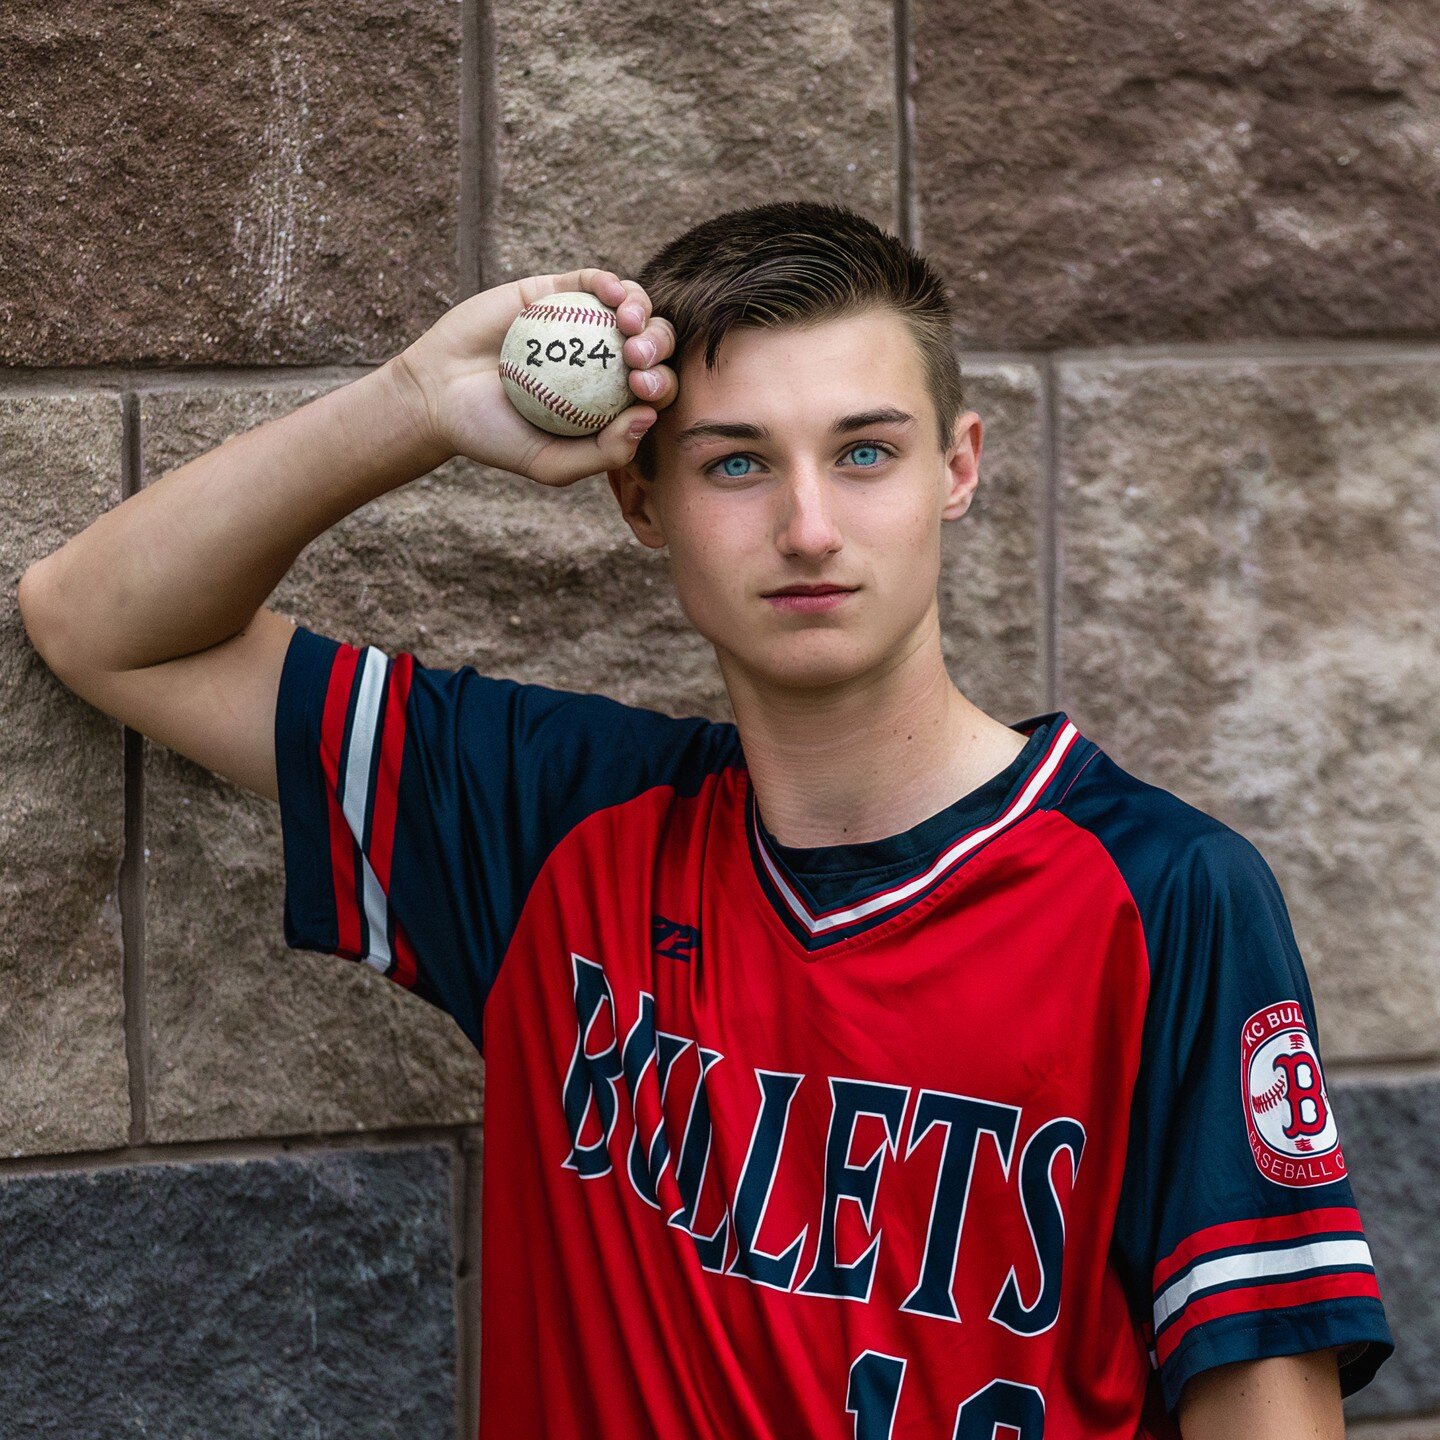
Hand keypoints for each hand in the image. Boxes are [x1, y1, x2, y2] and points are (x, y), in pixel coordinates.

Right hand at [387, 269, 678, 486]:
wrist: (436, 395)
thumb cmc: (492, 436)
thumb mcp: (550, 463)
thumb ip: (603, 453)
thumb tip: (649, 416)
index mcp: (610, 402)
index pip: (656, 392)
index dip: (663, 387)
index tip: (642, 392)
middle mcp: (604, 362)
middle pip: (653, 347)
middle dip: (659, 349)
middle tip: (636, 359)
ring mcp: (583, 324)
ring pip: (633, 309)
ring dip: (643, 312)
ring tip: (628, 326)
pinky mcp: (557, 292)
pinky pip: (593, 281)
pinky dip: (610, 283)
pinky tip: (611, 294)